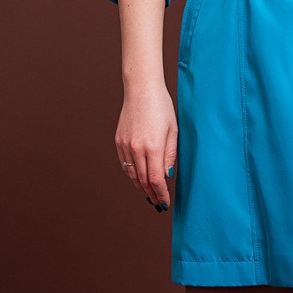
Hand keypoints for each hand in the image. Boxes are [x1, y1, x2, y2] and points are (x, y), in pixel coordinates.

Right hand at [115, 84, 178, 212]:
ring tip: (149, 194)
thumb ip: (170, 154)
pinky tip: (138, 179)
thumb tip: (167, 175)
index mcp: (153, 146)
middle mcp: (136, 148)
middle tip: (158, 203)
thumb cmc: (161, 106)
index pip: (155, 179)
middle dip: (151, 193)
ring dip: (140, 187)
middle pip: (143, 180)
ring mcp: (125, 145)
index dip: (161, 193)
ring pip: (132, 175)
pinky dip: (131, 175)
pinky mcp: (119, 141)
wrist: (141, 89)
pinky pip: (124, 165)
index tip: (165, 202)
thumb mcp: (173, 130)